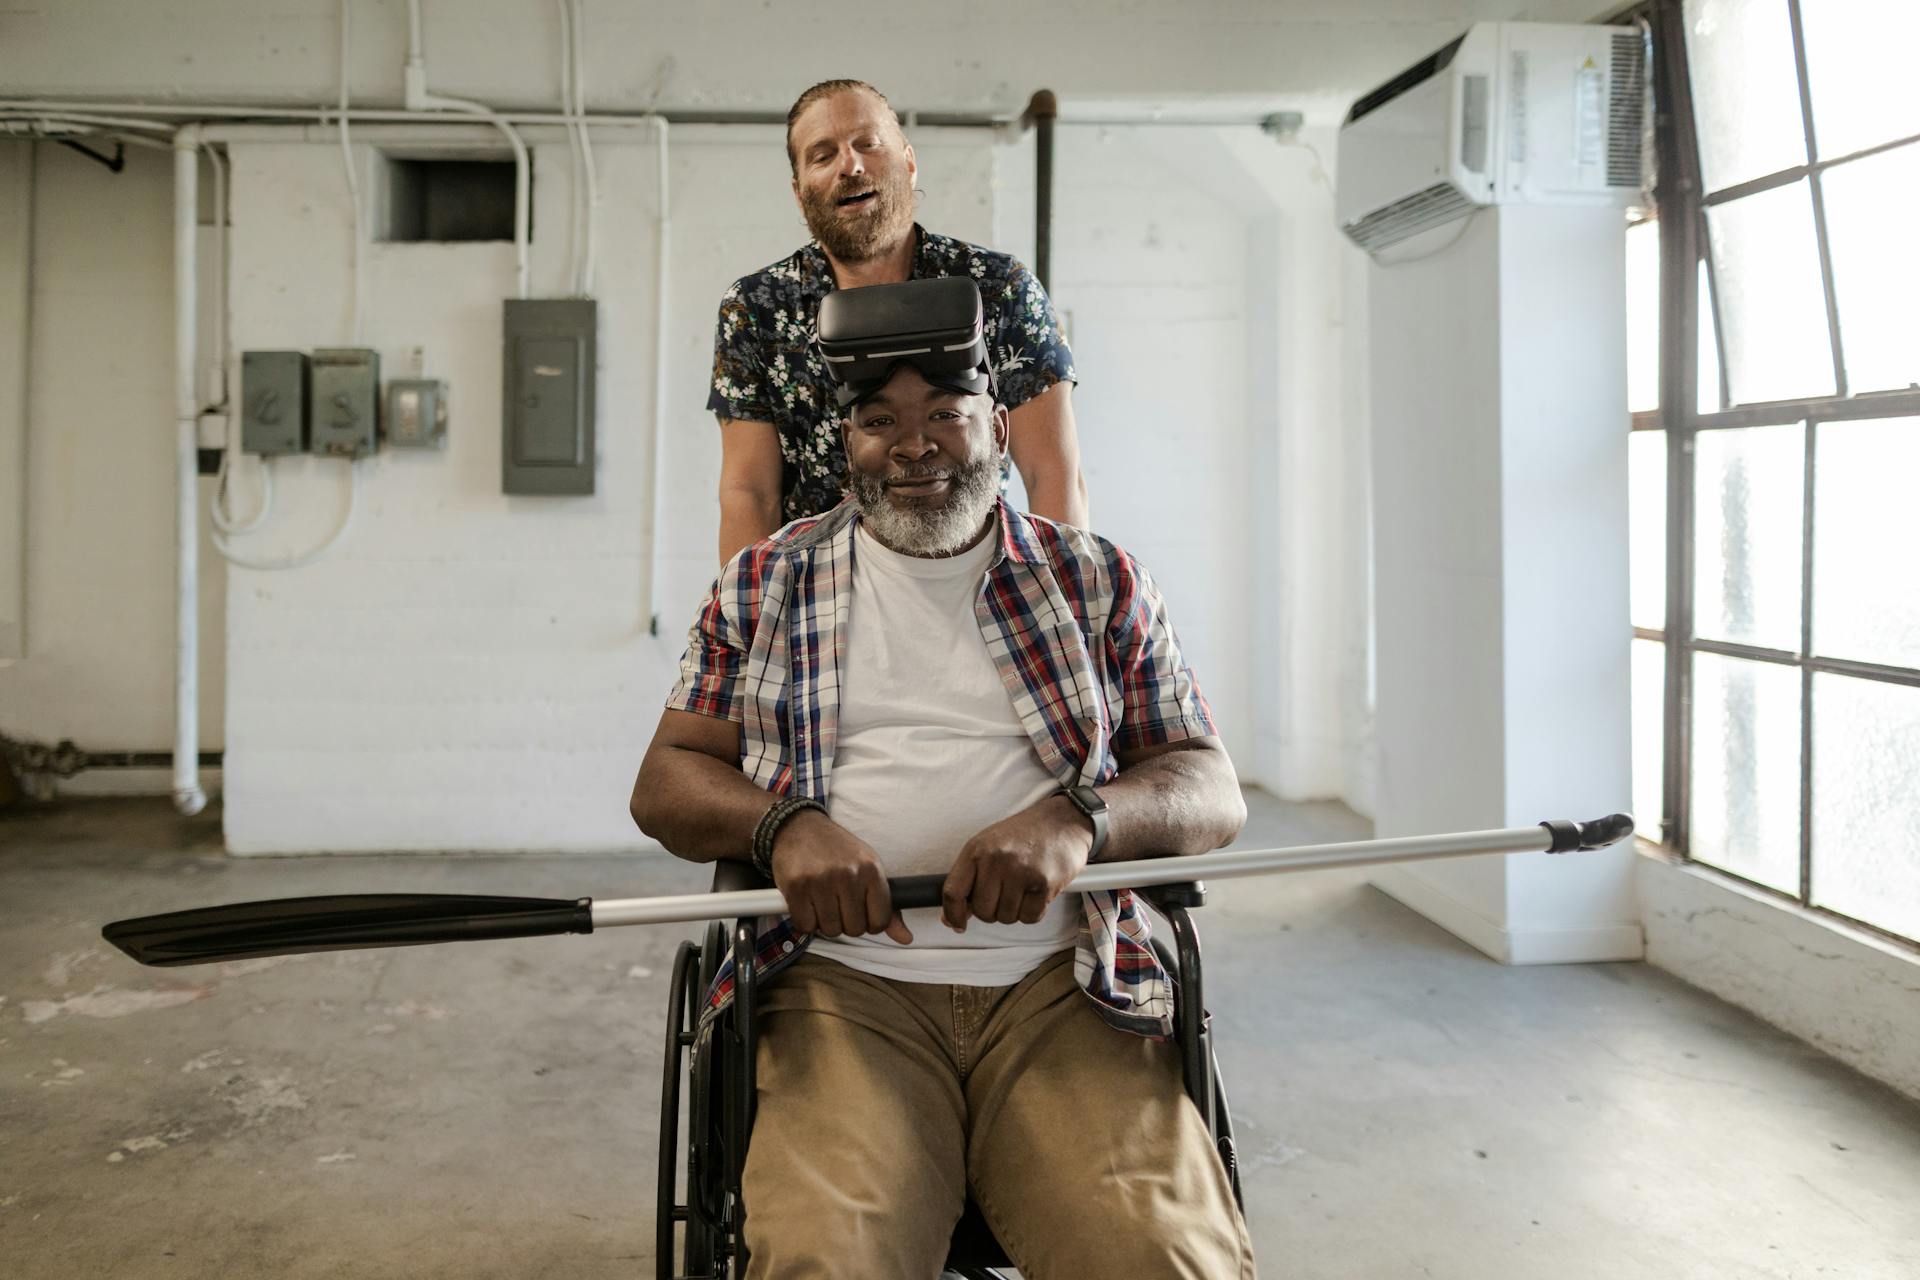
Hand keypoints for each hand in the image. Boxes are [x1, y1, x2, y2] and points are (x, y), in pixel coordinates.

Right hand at [769, 809, 911, 944]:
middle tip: (838, 903)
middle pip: (854, 929)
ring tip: (822, 900)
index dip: (870, 923)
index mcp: (871, 869)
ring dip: (825, 922)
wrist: (801, 827)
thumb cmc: (838, 852)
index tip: (861, 912)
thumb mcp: (868, 870)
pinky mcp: (796, 886)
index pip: (880, 920)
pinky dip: (805, 920)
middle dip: (845, 922)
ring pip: (830, 930)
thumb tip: (906, 938)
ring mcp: (821, 880)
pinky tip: (807, 902)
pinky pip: (806, 925)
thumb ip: (887, 907)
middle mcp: (848, 874)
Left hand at [941, 794, 1093, 932]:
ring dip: (1015, 910)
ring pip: (1006, 917)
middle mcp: (996, 860)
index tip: (958, 924)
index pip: (953, 892)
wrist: (1063, 821)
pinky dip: (1033, 911)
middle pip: (982, 911)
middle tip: (1005, 895)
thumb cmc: (1025, 835)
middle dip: (993, 911)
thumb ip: (970, 878)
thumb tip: (951, 915)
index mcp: (977, 850)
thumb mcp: (989, 846)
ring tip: (1023, 888)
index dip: (953, 914)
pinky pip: (1030, 917)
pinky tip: (1037, 892)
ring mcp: (1020, 872)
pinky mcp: (1044, 884)